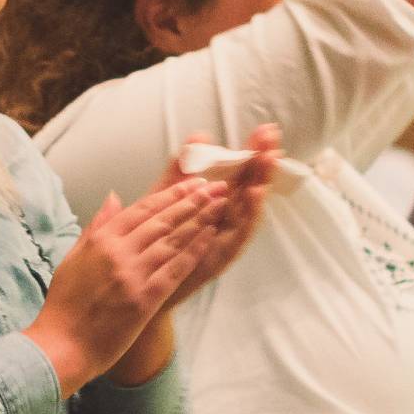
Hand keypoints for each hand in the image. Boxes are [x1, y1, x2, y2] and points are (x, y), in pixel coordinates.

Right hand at [25, 174, 228, 395]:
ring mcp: (133, 276)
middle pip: (163, 220)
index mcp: (101, 240)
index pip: (143, 208)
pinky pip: (175, 270)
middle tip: (216, 188)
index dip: (171, 194)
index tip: (192, 183)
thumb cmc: (64, 306)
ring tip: (219, 206)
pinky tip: (210, 238)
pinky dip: (194, 251)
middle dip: (192, 201)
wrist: (61, 346)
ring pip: (173, 241)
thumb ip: (96, 226)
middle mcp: (118, 253)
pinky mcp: (145, 300)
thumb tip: (114, 198)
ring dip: (200, 221)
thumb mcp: (73, 257)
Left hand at [159, 125, 281, 307]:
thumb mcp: (167, 197)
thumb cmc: (156, 238)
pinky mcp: (218, 257)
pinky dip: (246, 217)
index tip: (267, 130)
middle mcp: (226, 220)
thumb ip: (183, 168)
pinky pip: (236, 237)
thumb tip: (201, 135)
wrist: (140, 283)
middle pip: (250, 188)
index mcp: (216, 203)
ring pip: (248, 211)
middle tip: (273, 139)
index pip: (240, 173)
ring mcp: (224, 239)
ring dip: (259, 186)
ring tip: (268, 162)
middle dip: (262, 164)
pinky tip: (251, 197)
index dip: (253, 152)